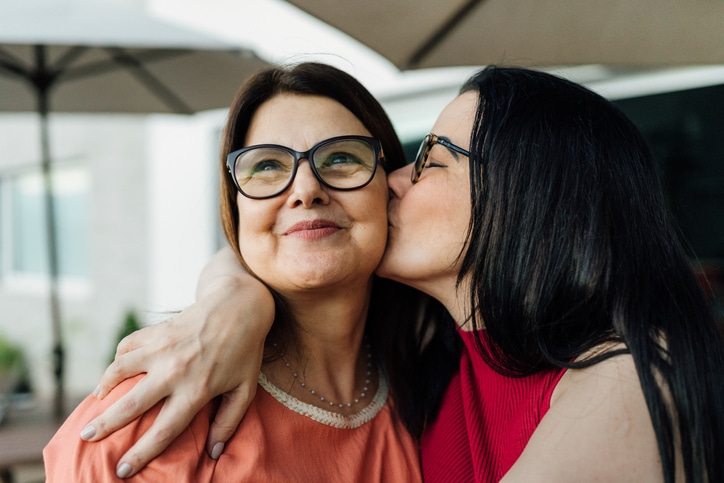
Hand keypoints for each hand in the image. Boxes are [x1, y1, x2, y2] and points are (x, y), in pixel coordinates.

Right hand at [80, 275, 273, 477]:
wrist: (239, 305)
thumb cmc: (245, 351)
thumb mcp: (245, 389)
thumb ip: (229, 422)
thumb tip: (213, 452)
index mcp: (197, 390)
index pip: (163, 431)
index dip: (141, 453)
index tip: (122, 470)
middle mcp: (175, 371)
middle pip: (131, 405)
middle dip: (105, 425)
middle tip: (86, 437)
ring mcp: (162, 348)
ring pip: (120, 370)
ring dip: (102, 387)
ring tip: (95, 403)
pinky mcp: (157, 331)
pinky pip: (127, 345)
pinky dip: (117, 358)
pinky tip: (115, 369)